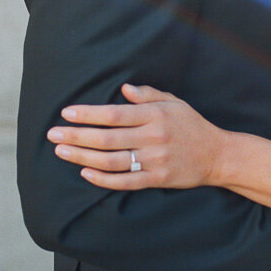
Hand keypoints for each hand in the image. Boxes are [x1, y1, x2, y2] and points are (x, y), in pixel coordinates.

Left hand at [46, 84, 227, 189]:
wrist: (217, 154)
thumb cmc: (193, 125)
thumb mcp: (174, 102)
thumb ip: (148, 95)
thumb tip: (123, 89)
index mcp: (155, 115)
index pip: (114, 114)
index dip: (88, 114)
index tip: (67, 112)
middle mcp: (153, 137)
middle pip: (107, 138)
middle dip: (76, 136)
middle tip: (53, 134)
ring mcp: (154, 160)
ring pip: (111, 161)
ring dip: (82, 157)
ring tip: (61, 152)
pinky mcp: (156, 179)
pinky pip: (124, 182)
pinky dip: (102, 179)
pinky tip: (85, 173)